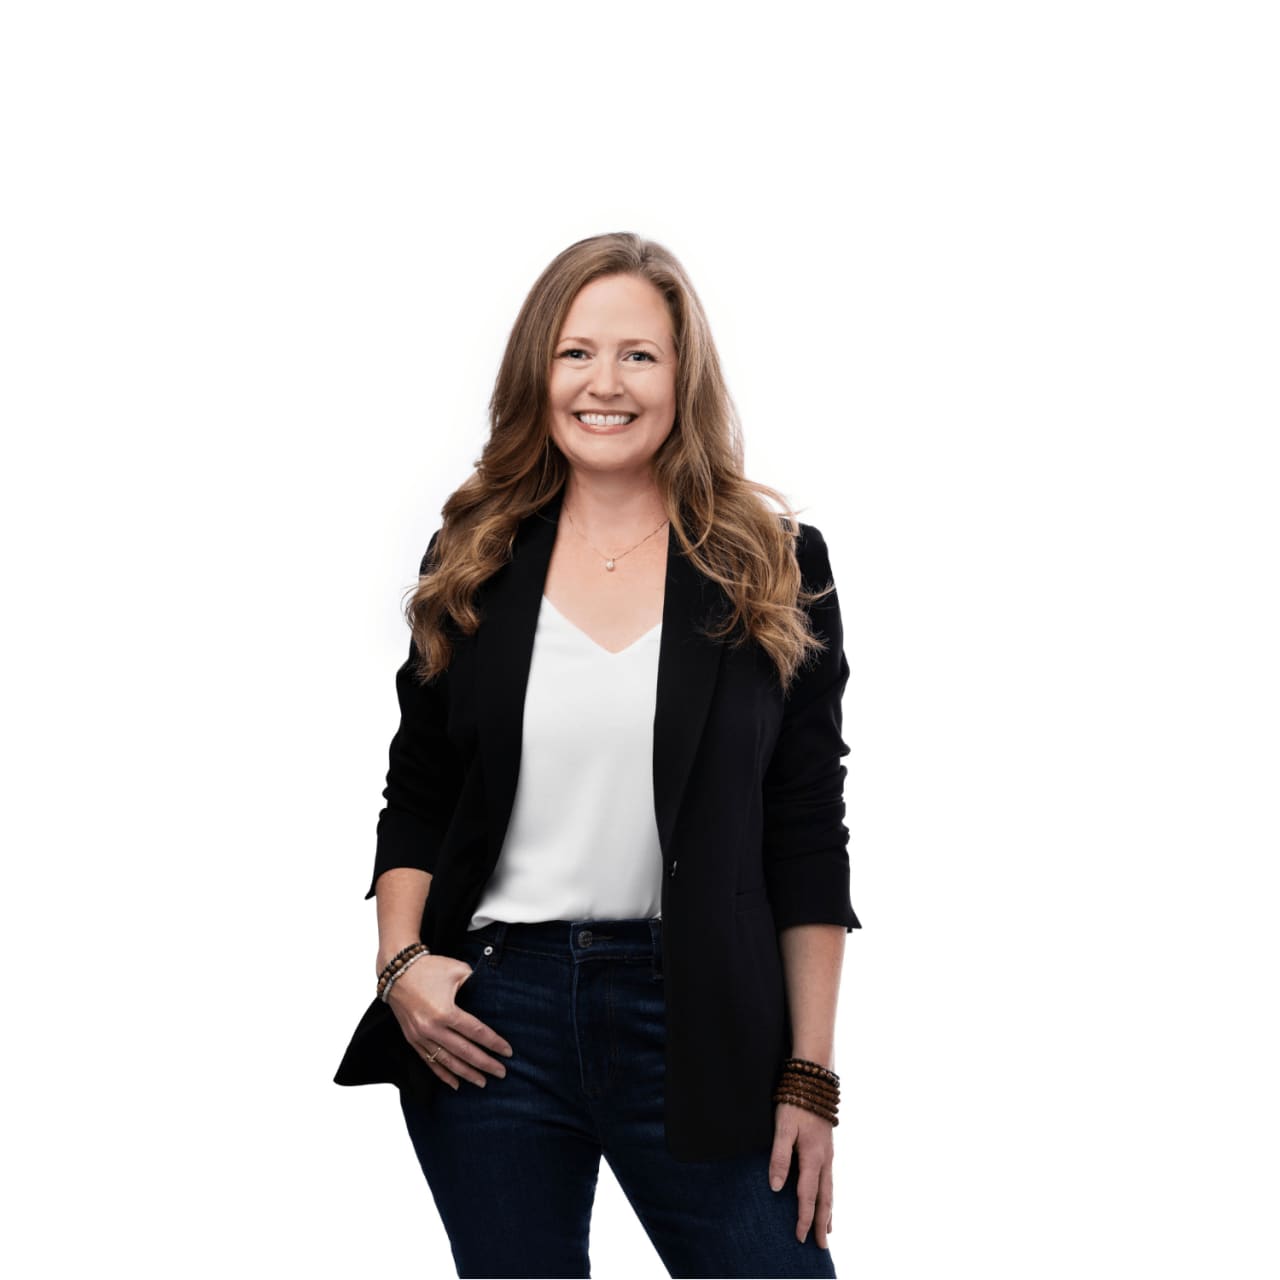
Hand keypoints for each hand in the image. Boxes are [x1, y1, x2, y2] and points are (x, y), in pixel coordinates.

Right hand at [384, 954, 513, 1089]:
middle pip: (464, 1052)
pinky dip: (443, 1074)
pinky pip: (429, 1062)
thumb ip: (475, 986)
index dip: (494, 1043)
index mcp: (446, 1011)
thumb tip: (491, 997)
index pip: (476, 1032)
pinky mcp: (412, 1039)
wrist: (397, 970)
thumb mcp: (458, 970)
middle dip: (485, 1064)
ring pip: (447, 1062)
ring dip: (466, 1073)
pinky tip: (455, 1084)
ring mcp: (420, 1036)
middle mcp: (432, 1028)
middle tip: (502, 1073)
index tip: (508, 1052)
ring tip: (482, 1082)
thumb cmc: (430, 968)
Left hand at [768, 1102, 833, 1248]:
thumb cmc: (795, 1102)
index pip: (807, 1195)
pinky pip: (830, 1179)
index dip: (804, 1217)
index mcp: (812, 1157)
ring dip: (828, 1212)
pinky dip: (829, 1195)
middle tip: (821, 1246)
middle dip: (822, 1223)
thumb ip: (780, 1157)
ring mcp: (828, 1154)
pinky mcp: (827, 1148)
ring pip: (830, 1190)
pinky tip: (827, 1198)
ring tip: (828, 1230)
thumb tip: (777, 1188)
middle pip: (824, 1198)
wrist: (814, 1080)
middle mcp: (824, 1159)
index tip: (800, 1237)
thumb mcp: (782, 1127)